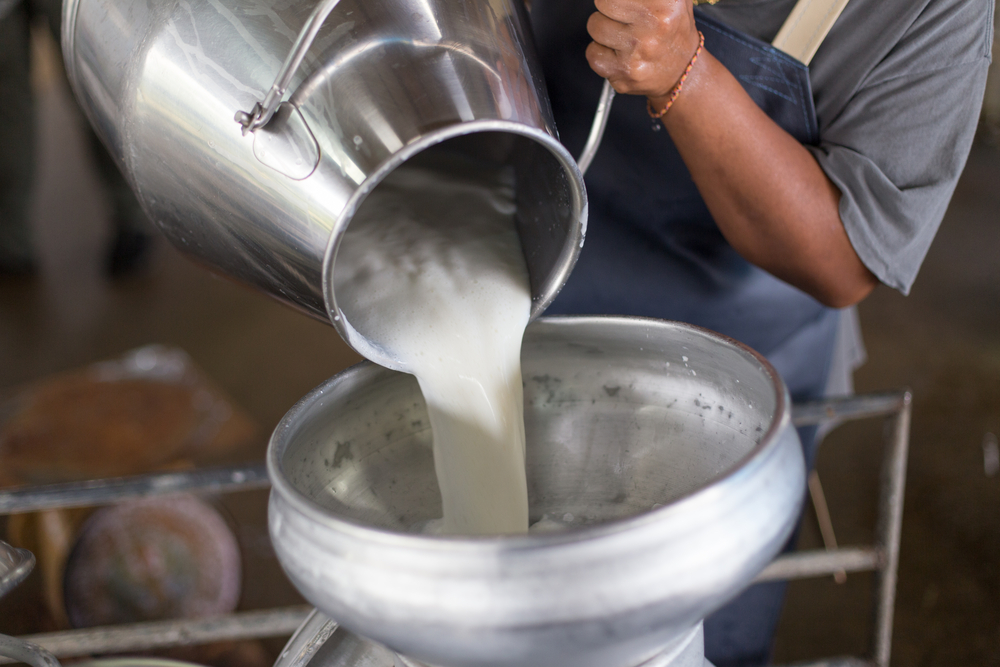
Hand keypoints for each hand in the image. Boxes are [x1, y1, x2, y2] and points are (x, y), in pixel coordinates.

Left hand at [585, 0, 700, 100]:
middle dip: (609, 7)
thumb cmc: (671, 27)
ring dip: (604, 30)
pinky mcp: (624, 73)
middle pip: (603, 1)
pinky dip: (601, 53)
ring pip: (595, 26)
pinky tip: (619, 53)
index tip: (621, 5)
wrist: (682, 70)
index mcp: (667, 2)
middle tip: (624, 15)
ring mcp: (638, 51)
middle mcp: (656, 25)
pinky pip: (592, 54)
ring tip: (624, 35)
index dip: (615, 0)